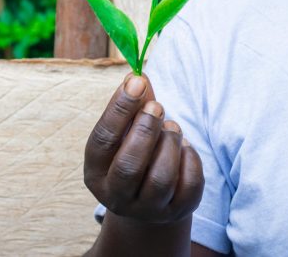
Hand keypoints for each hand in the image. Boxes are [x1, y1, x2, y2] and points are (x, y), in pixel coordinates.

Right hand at [84, 73, 204, 223]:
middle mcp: (117, 196)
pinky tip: (184, 147)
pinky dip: (190, 158)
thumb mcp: (127, 132)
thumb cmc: (135, 153)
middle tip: (157, 106)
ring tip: (172, 128)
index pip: (102, 140)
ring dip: (170, 143)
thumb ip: (132, 106)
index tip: (137, 81)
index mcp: (96, 172)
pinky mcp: (176, 212)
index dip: (119, 108)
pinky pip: (189, 185)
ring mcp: (147, 209)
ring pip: (161, 178)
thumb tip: (138, 74)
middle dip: (146, 129)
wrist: (150, 200)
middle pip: (129, 166)